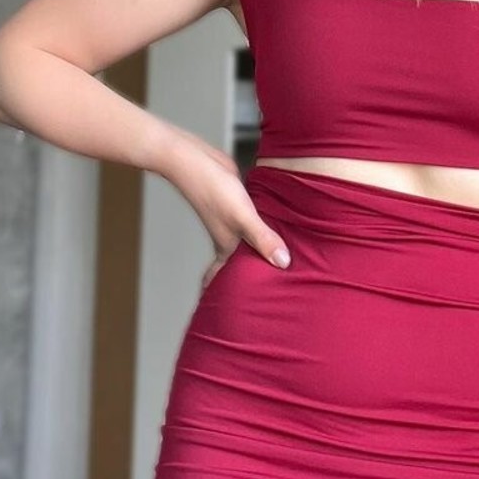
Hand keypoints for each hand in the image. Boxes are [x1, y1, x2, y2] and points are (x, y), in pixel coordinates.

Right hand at [173, 147, 291, 290]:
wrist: (194, 160)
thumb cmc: (212, 190)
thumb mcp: (242, 217)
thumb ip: (262, 239)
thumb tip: (284, 263)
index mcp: (226, 247)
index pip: (222, 280)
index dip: (223, 297)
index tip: (231, 319)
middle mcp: (229, 238)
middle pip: (237, 266)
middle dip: (245, 283)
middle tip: (262, 301)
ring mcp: (233, 222)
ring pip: (246, 245)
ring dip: (256, 254)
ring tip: (273, 269)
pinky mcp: (240, 205)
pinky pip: (254, 223)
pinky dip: (262, 230)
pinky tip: (274, 228)